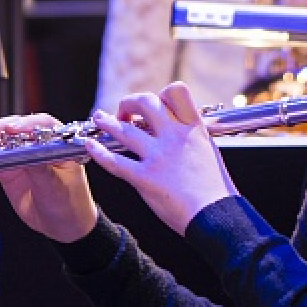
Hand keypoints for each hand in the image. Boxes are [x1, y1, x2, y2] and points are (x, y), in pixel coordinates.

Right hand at [0, 115, 97, 242]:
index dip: (25, 125)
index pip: (41, 125)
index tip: (11, 130)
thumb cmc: (69, 203)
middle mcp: (37, 143)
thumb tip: (27, 153)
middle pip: (14, 128)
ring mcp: (20, 155)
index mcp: (58, 141)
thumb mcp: (57, 188)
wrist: (63, 225)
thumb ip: (42, 170)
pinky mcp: (7, 168)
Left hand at [87, 83, 238, 234]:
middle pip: (145, 102)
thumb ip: (191, 138)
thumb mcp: (208, 151)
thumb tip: (178, 131)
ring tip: (99, 119)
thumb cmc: (215, 189)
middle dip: (130, 102)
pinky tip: (90, 145)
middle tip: (124, 111)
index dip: (162, 94)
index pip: (176, 91)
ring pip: (124, 129)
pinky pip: (114, 161)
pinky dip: (98, 151)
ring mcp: (158, 156)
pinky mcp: (145, 178)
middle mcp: (174, 137)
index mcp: (193, 128)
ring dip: (107, 122)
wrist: (216, 215)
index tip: (156, 104)